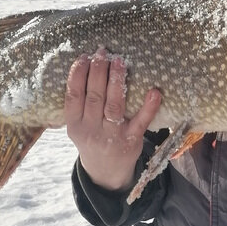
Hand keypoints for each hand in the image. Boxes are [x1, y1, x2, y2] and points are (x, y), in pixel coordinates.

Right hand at [65, 47, 161, 192]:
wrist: (106, 173)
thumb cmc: (93, 138)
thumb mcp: (78, 125)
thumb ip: (80, 102)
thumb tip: (88, 63)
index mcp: (74, 125)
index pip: (73, 96)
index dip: (77, 75)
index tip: (85, 56)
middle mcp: (91, 130)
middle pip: (94, 97)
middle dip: (98, 72)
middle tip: (103, 52)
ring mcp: (112, 136)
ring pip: (114, 106)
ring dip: (116, 81)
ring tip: (119, 61)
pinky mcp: (132, 140)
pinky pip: (141, 121)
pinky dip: (148, 106)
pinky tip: (154, 91)